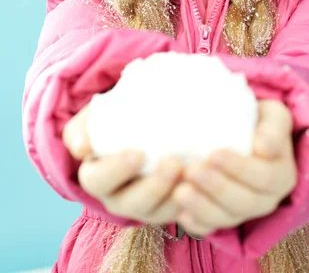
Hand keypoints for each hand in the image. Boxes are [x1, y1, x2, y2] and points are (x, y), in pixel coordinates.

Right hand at [62, 103, 185, 224]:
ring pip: (159, 213)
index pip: (98, 181)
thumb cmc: (114, 119)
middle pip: (132, 204)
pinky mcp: (169, 207)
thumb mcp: (93, 118)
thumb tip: (81, 148)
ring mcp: (145, 205)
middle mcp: (118, 197)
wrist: (141, 123)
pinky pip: (182, 214)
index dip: (117, 171)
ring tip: (191, 173)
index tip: (138, 153)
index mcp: (96, 177)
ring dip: (176, 197)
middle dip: (153, 187)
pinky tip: (205, 184)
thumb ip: (82, 128)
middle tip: (173, 164)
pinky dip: (194, 202)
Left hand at [171, 100, 296, 237]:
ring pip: (225, 219)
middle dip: (216, 188)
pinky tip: (181, 212)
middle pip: (244, 203)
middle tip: (192, 170)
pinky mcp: (221, 219)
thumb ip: (275, 127)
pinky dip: (195, 223)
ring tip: (180, 191)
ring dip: (202, 207)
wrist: (242, 133)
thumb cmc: (257, 122)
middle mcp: (265, 200)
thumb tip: (263, 147)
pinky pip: (209, 228)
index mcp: (281, 176)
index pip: (264, 178)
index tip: (215, 154)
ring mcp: (242, 213)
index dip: (240, 169)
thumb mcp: (273, 115)